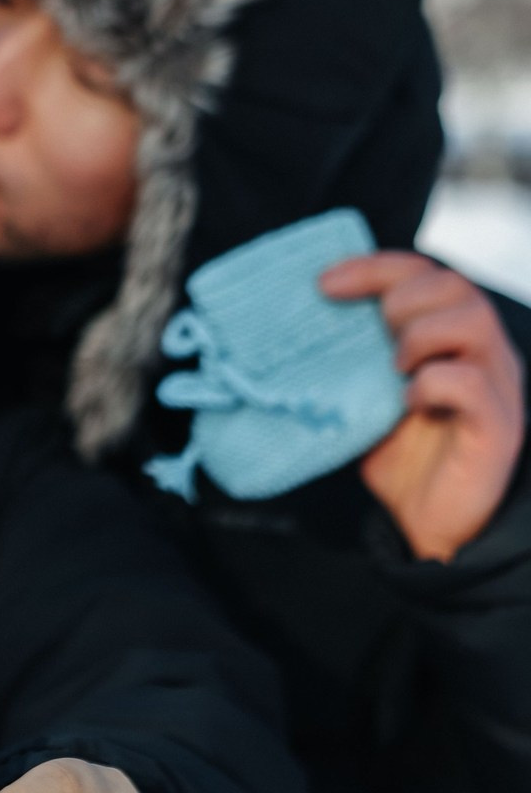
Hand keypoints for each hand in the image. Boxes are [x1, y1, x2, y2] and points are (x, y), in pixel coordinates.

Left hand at [322, 252, 525, 561]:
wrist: (428, 524)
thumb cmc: (400, 455)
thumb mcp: (366, 395)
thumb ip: (352, 358)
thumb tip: (295, 328)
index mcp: (449, 337)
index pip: (423, 273)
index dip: (374, 268)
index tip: (323, 284)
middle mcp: (480, 353)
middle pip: (453, 285)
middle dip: (400, 297)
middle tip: (373, 333)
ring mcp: (495, 386)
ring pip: (473, 320)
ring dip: (420, 333)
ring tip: (392, 365)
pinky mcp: (498, 427)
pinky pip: (473, 382)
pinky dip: (434, 382)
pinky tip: (408, 402)